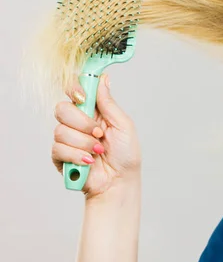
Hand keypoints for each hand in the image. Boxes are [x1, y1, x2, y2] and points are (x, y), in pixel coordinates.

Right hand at [51, 74, 141, 199]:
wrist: (119, 182)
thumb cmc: (126, 154)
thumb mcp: (123, 125)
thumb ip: (109, 103)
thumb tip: (103, 79)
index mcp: (94, 112)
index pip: (76, 92)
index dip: (74, 89)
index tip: (82, 96)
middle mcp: (78, 123)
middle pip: (62, 109)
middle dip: (82, 123)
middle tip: (99, 133)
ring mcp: (68, 139)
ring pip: (61, 130)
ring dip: (84, 143)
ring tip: (98, 151)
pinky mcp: (60, 156)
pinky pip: (58, 148)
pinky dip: (77, 155)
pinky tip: (89, 161)